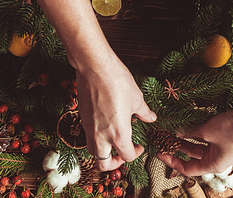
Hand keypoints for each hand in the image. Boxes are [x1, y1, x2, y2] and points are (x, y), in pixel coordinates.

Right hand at [76, 53, 156, 170]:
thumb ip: (144, 112)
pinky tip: (104, 126)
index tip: (139, 146)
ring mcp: (89, 128)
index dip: (136, 154)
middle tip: (122, 154)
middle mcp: (101, 136)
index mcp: (119, 135)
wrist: (94, 67)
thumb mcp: (137, 99)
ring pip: (93, 151)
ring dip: (102, 153)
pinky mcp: (81, 117)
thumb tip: (150, 117)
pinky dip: (95, 138)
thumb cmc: (117, 82)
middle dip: (114, 163)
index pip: (127, 156)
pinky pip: (87, 136)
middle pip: (103, 163)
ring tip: (112, 143)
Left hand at [157, 101, 232, 175]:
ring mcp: (220, 146)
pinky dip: (195, 129)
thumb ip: (190, 132)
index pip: (188, 169)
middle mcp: (216, 158)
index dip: (172, 161)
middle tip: (162, 137)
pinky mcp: (223, 135)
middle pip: (191, 156)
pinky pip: (204, 134)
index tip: (159, 152)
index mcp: (213, 164)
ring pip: (197, 143)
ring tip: (170, 128)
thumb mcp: (207, 131)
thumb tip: (177, 131)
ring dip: (185, 136)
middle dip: (177, 146)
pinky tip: (184, 121)